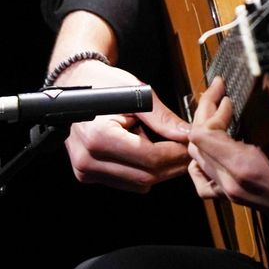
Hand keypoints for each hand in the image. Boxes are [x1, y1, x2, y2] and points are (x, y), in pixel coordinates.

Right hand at [54, 60, 192, 192]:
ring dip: (158, 169)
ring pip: (138, 184)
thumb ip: (162, 117)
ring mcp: (85, 171)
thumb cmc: (105, 85)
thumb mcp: (136, 93)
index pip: (150, 158)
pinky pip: (126, 182)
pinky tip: (143, 150)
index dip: (176, 153)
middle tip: (187, 148)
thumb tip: (186, 135)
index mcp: (99, 137)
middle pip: (146, 176)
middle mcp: (88, 160)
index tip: (191, 144)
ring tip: (162, 144)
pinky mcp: (87, 175)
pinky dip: (142, 170)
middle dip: (172, 164)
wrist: (76, 85)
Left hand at [186, 76, 268, 221]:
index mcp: (242, 165)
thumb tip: (260, 77)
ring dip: (204, 136)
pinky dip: (202, 163)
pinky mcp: (237, 199)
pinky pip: (205, 183)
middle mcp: (231, 182)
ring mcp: (231, 194)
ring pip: (198, 161)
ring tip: (218, 118)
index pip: (202, 134)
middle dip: (206, 115)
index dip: (211, 109)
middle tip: (221, 97)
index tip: (227, 96)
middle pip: (196, 145)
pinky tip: (215, 151)